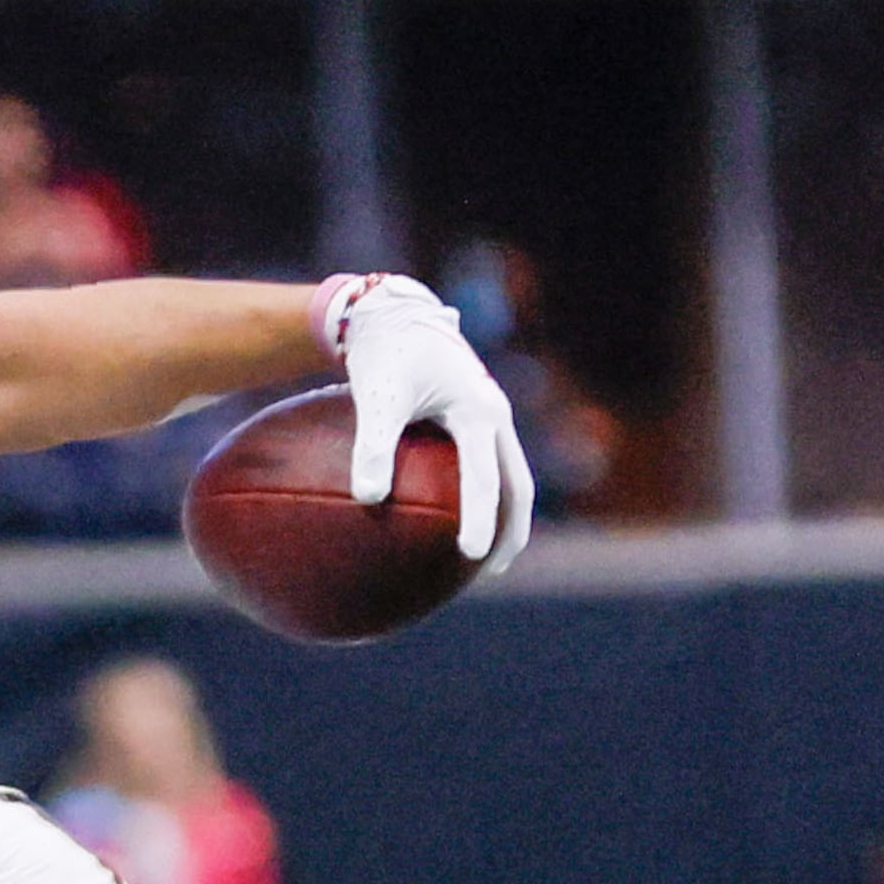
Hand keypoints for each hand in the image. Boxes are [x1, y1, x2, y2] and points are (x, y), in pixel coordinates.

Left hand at [326, 273, 534, 569]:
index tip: (471, 557)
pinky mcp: (473, 416)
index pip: (486, 478)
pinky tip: (449, 518)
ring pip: (507, 474)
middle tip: (491, 569)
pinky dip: (477, 493)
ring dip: (501, 514)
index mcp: (478, 411)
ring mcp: (488, 414)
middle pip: (515, 483)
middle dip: (509, 528)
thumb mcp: (376, 397)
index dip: (482, 520)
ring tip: (482, 556)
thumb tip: (368, 498)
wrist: (393, 314)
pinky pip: (483, 463)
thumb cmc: (384, 354)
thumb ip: (373, 446)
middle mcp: (493, 413)